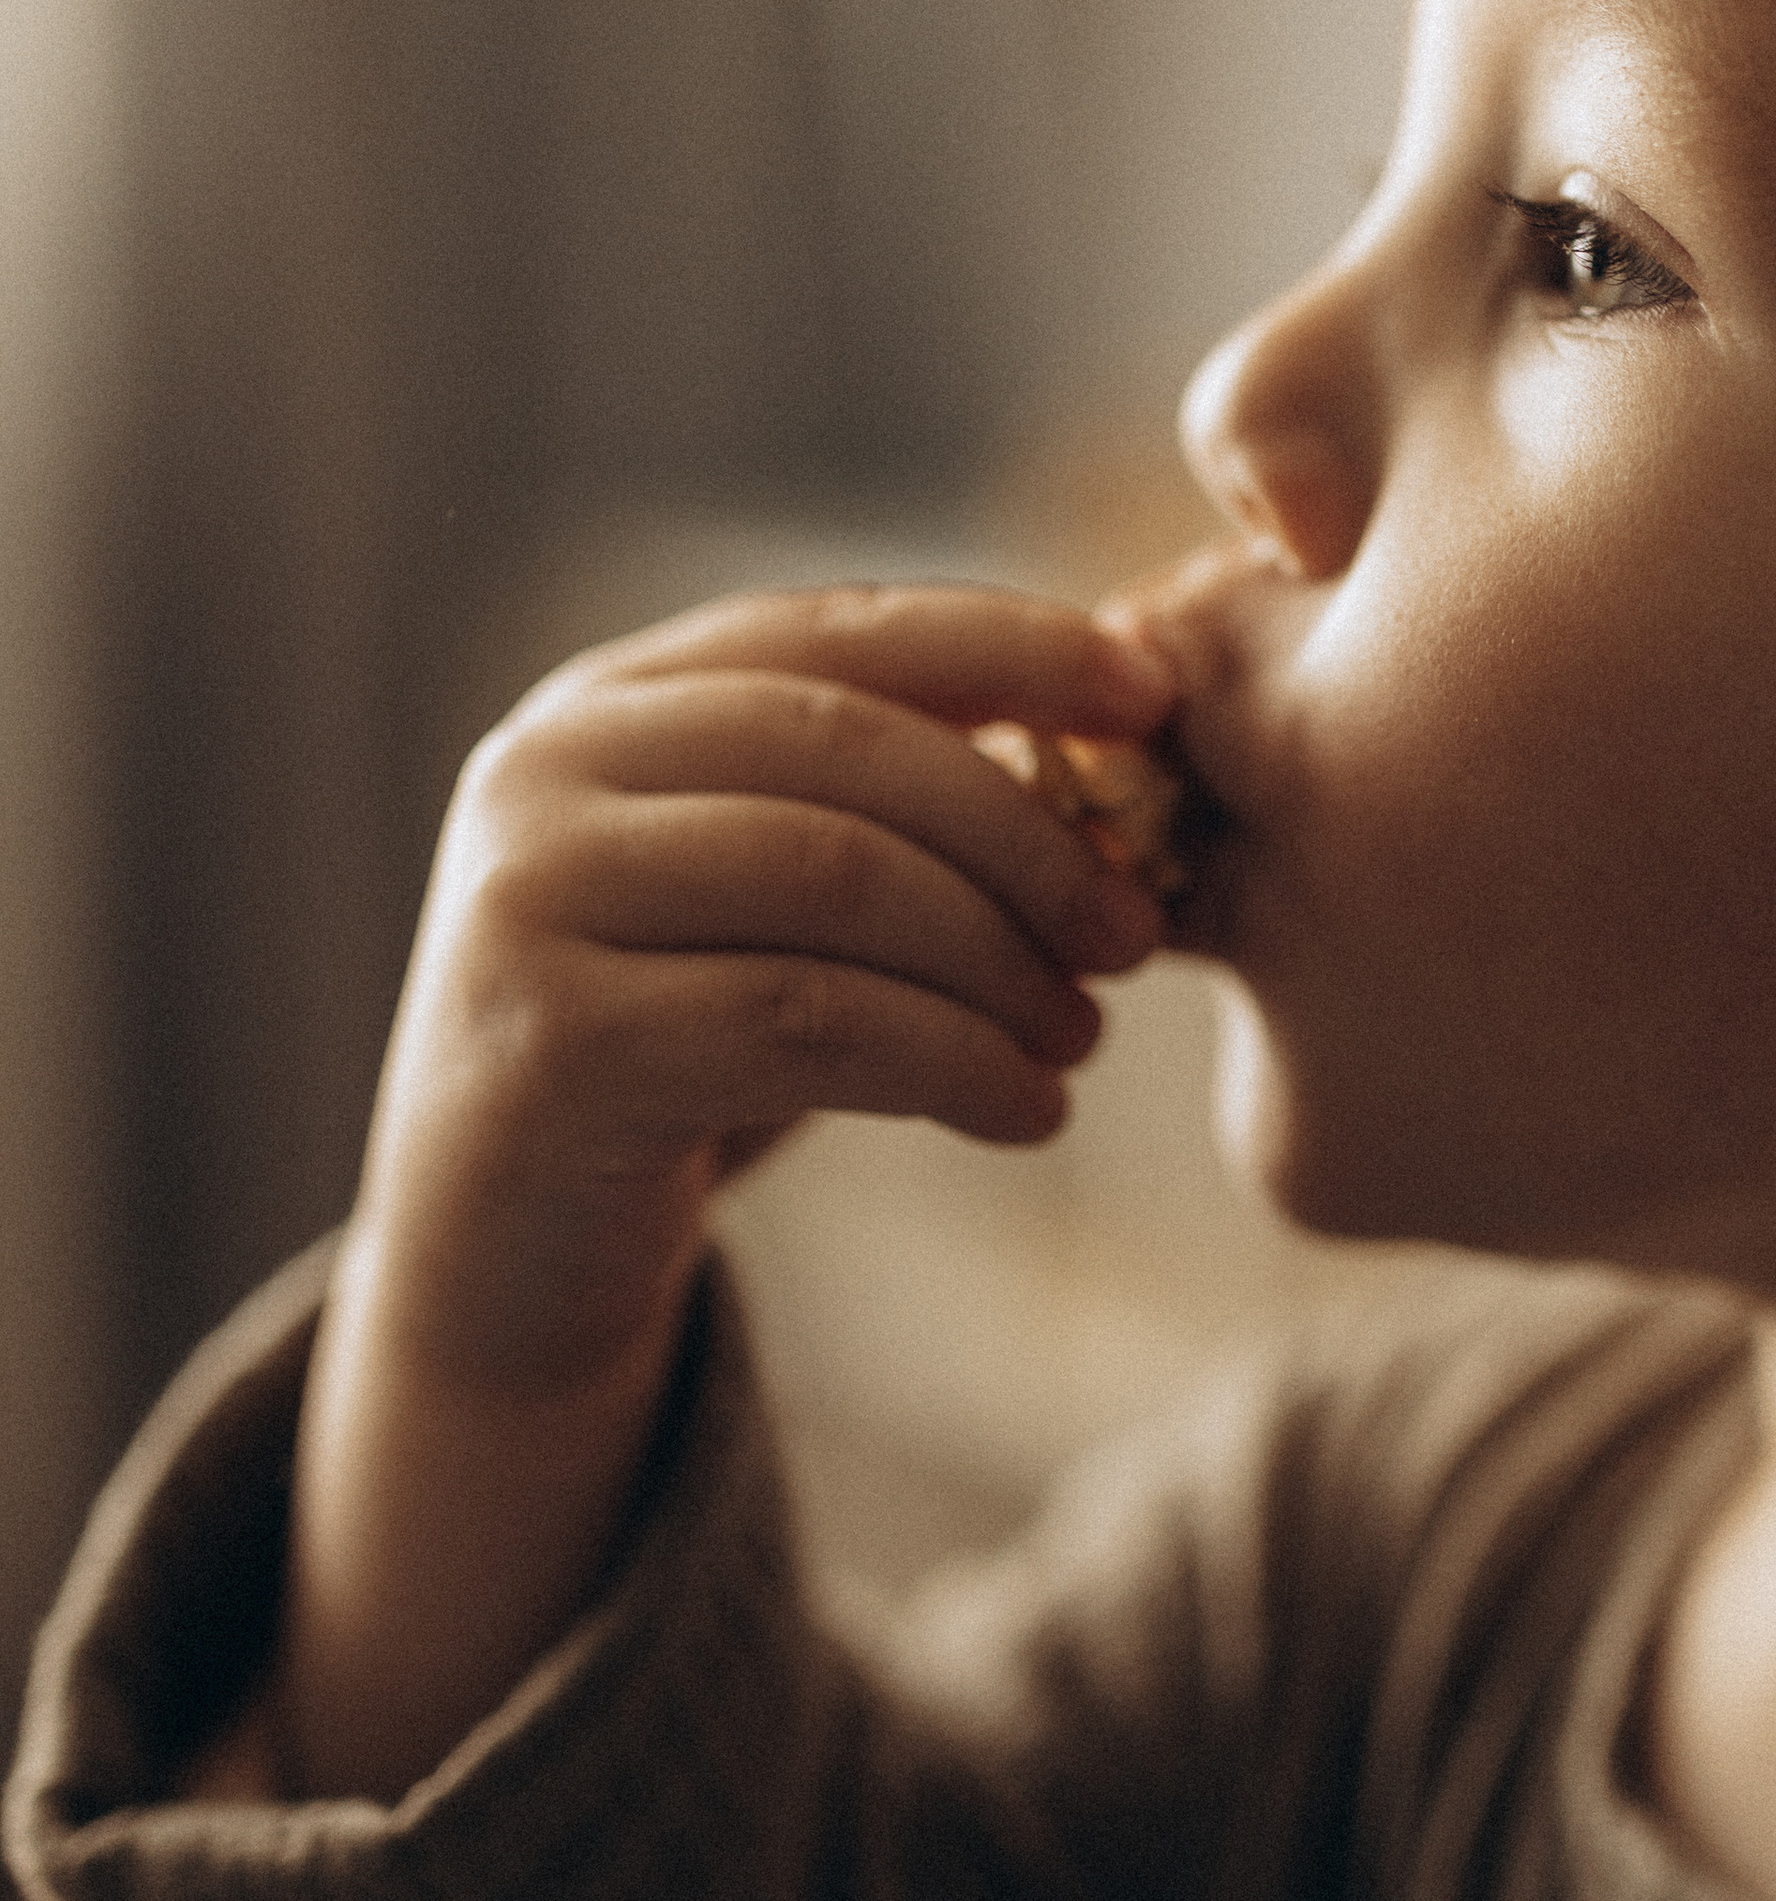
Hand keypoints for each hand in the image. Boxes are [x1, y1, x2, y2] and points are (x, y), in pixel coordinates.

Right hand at [359, 580, 1177, 1399]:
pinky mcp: (557, 1039)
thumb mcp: (766, 916)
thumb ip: (879, 820)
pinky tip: (1023, 1111)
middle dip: (1025, 835)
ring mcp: (532, 897)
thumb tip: (1109, 764)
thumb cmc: (673, 1072)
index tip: (1153, 696)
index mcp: (606, 706)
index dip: (1011, 646)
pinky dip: (951, 1061)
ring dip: (998, 961)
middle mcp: (545, 770)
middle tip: (1134, 931)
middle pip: (852, 750)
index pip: (837, 633)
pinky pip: (808, 1018)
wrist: (499, 1267)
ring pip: (839, 878)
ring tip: (1079, 1038)